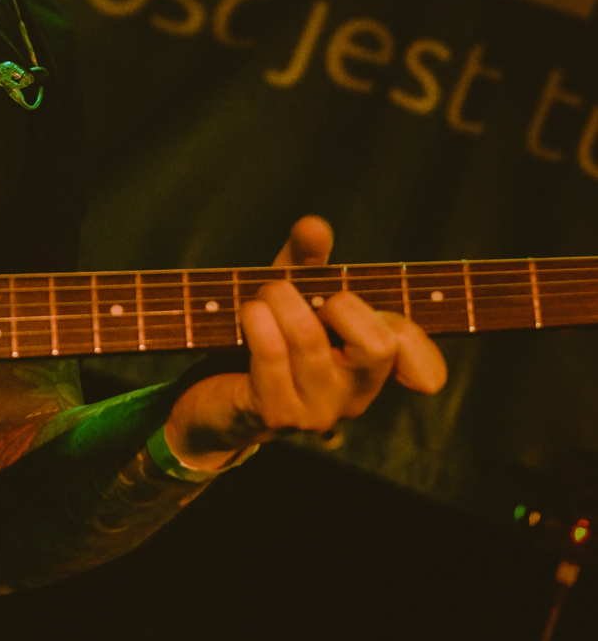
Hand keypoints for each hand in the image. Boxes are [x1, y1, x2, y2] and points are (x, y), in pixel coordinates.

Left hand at [162, 215, 446, 473]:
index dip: (411, 335)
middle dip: (341, 304)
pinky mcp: (277, 414)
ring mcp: (318, 410)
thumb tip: (314, 226)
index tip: (367, 310)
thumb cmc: (269, 339)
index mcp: (371, 368)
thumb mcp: (292, 292)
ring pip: (310, 340)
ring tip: (266, 293)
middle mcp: (354, 395)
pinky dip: (257, 319)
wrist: (220, 399)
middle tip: (309, 297)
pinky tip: (250, 312)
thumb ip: (307, 258)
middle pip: (378, 347)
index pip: (419, 361)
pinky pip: (271, 355)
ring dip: (282, 299)